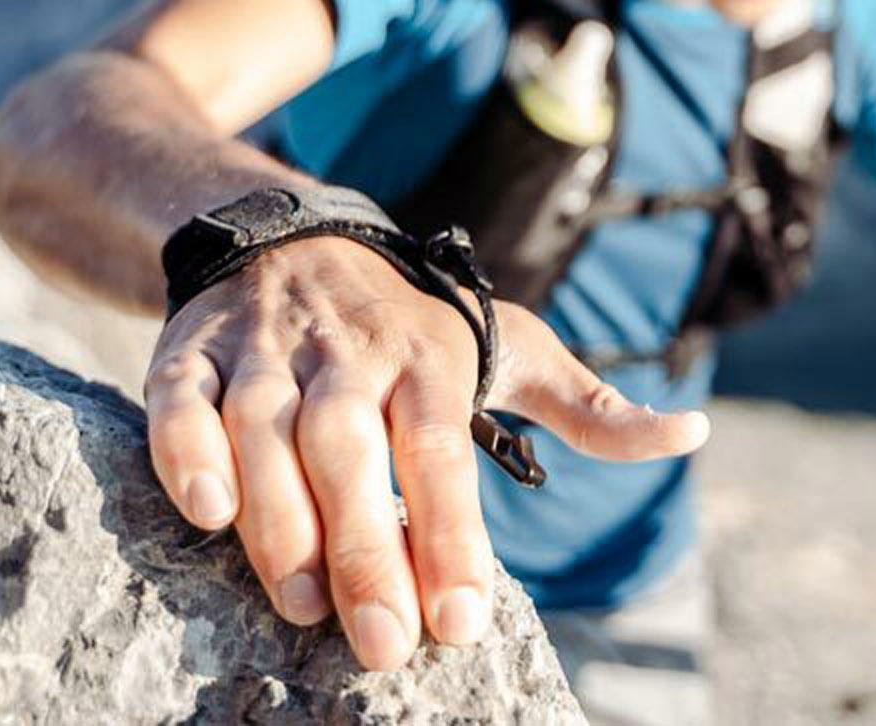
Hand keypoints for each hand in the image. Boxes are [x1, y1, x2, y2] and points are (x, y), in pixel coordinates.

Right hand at [141, 235, 708, 670]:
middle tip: (384, 644)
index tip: (464, 621)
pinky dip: (188, 451)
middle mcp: (349, 349)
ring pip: (268, 428)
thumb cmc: (414, 320)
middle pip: (354, 448)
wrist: (291, 231)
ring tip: (305, 604)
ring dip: (282, 516)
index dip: (454, 533)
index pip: (444, 450)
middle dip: (370, 547)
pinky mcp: (191, 349)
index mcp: (430, 356)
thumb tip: (692, 433)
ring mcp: (267, 347)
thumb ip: (591, 407)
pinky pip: (182, 398)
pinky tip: (209, 512)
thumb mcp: (512, 345)